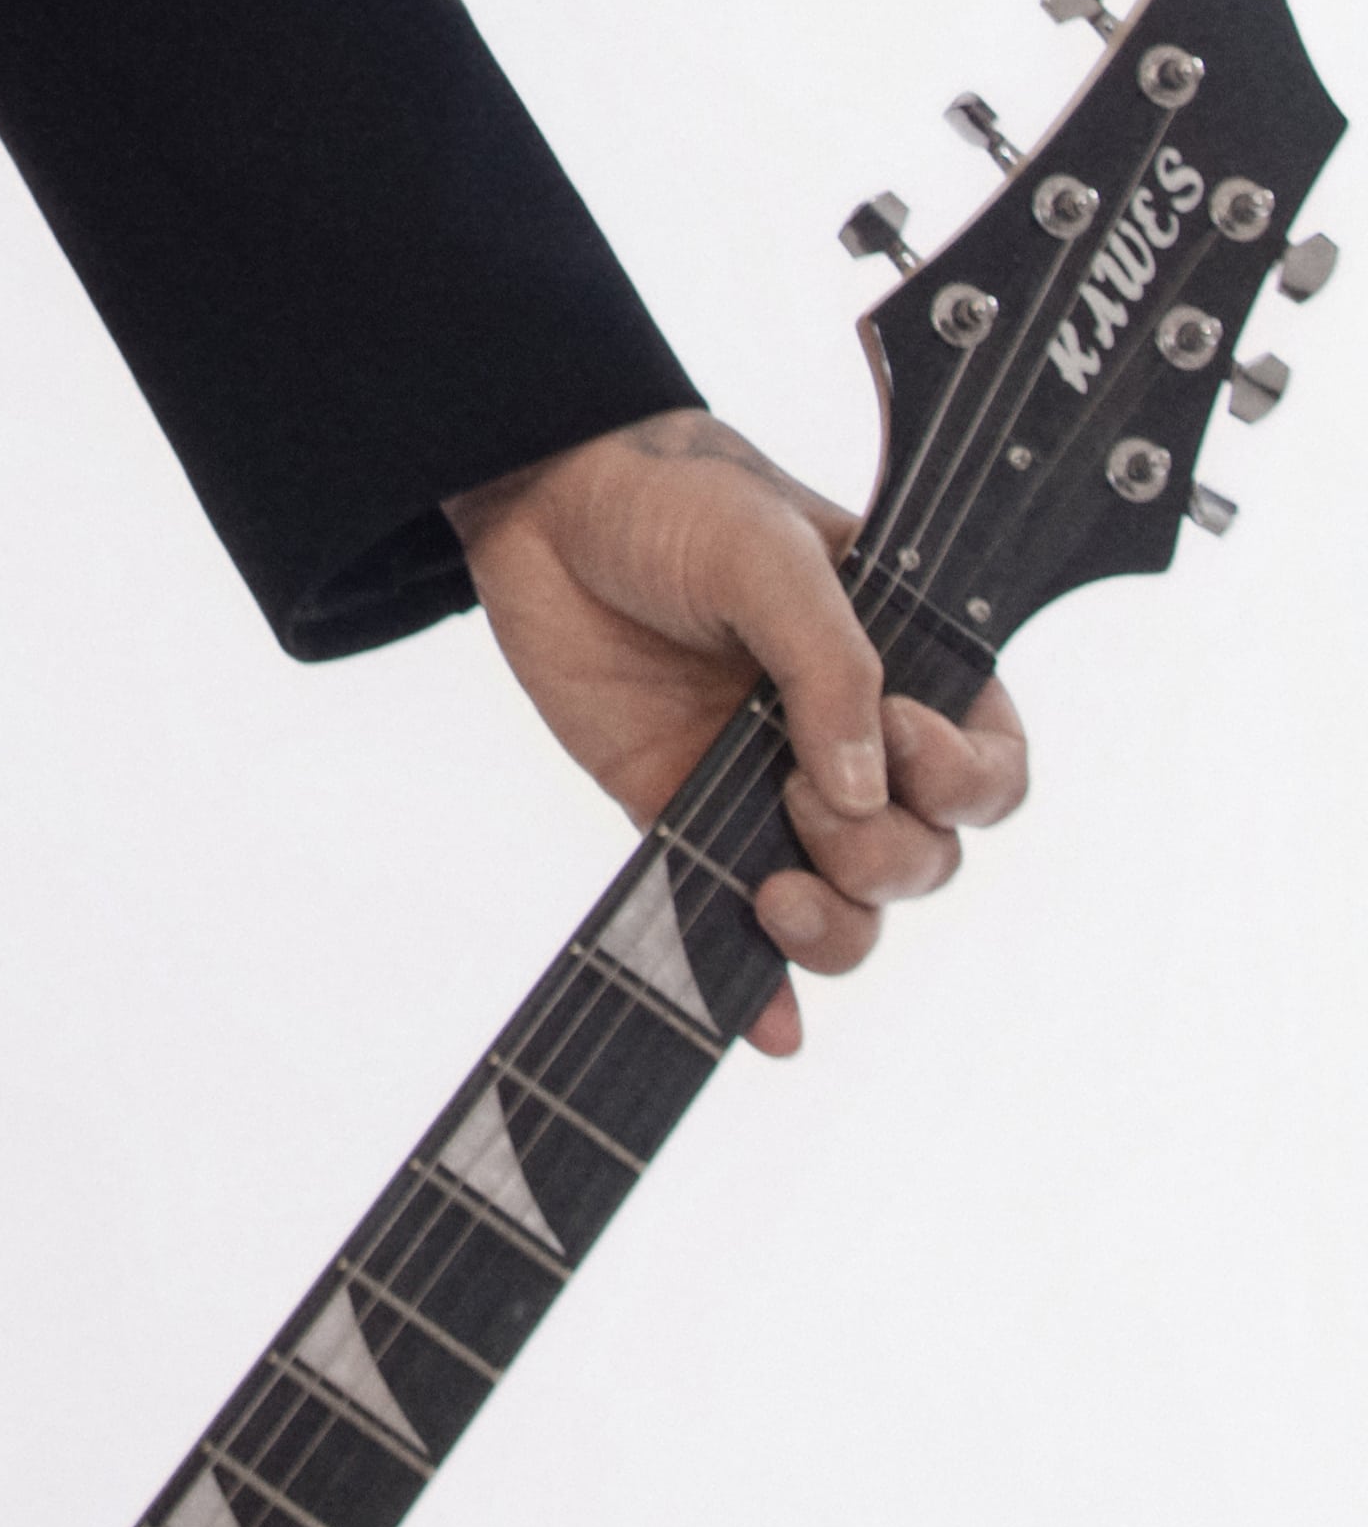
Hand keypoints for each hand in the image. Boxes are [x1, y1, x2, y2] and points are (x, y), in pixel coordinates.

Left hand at [445, 405, 1028, 1057]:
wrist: (539, 503)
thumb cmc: (673, 498)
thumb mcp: (765, 552)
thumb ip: (827, 662)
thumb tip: (862, 789)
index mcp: (905, 664)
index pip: (987, 766)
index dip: (965, 782)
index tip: (899, 742)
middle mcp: (853, 740)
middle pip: (924, 854)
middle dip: (879, 852)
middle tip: (795, 788)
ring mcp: (772, 787)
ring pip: (852, 905)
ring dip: (837, 928)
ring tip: (774, 895)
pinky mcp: (689, 818)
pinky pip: (737, 921)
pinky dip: (762, 989)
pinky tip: (769, 1028)